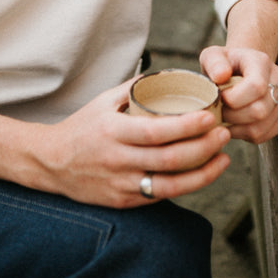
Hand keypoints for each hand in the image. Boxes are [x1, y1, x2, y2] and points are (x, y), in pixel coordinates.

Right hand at [37, 80, 231, 207]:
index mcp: (114, 131)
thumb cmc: (81, 128)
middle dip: (204, 148)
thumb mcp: (102, 101)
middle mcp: (119, 160)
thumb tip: (165, 75)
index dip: (186, 127)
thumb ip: (133, 88)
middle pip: (170, 160)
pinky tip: (202, 174)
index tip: (209, 117)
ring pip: (171, 185)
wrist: (52, 163)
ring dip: (203, 172)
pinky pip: (161, 196)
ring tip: (223, 157)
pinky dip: (186, 186)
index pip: (156, 132)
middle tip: (224, 134)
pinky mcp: (125, 201)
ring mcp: (122, 184)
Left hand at [199, 44, 277, 142]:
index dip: (234, 99)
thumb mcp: (213, 56)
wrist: (241, 68)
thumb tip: (221, 76)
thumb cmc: (225, 64)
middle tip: (220, 110)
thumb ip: (214, 63)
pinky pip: (264, 135)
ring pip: (261, 127)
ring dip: (237, 127)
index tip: (220, 97)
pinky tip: (236, 123)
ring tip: (226, 117)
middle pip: (260, 111)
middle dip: (233, 116)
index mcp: (261, 62)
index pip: (256, 87)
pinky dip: (245, 134)